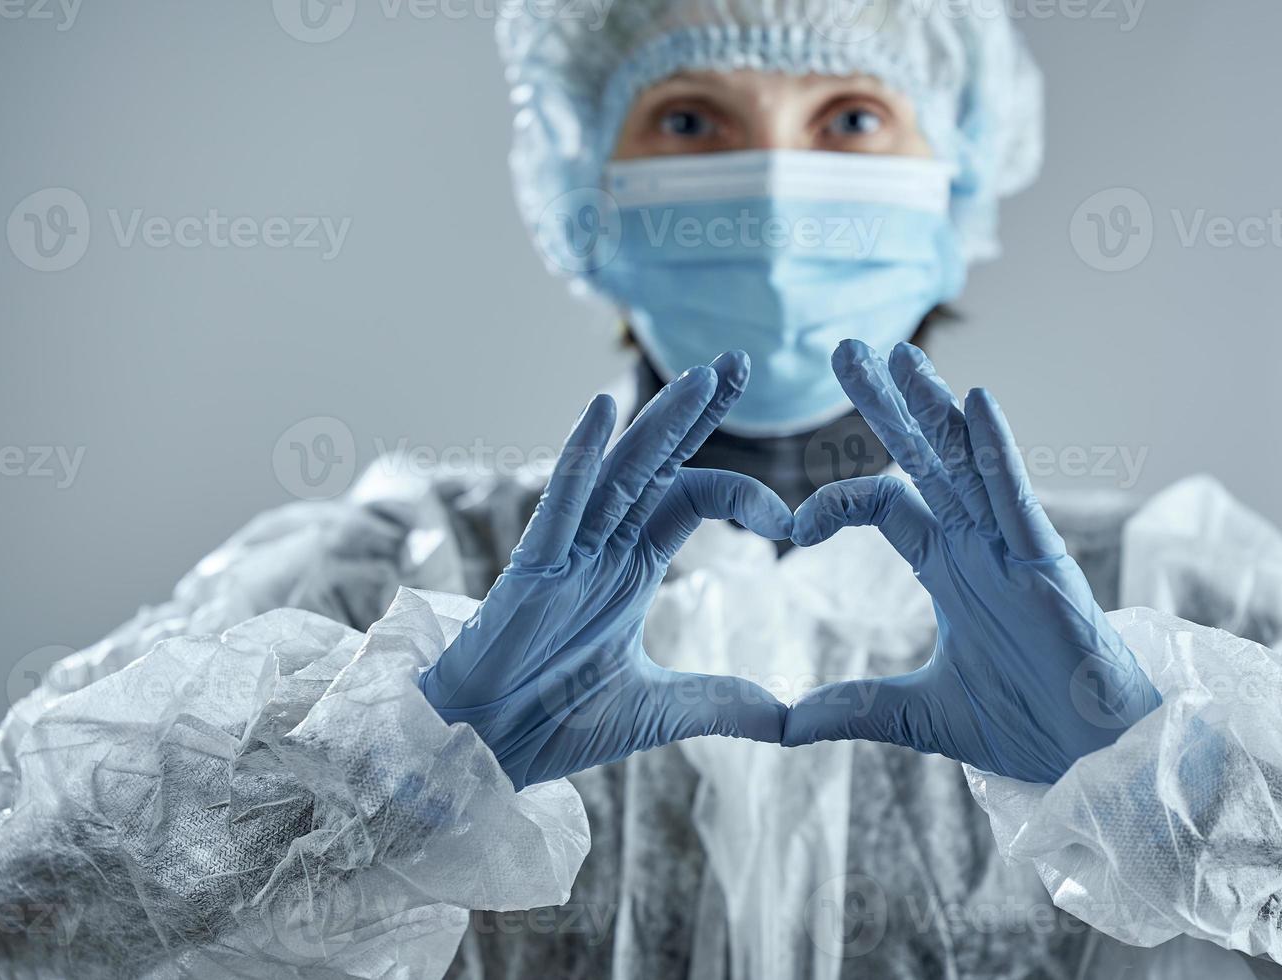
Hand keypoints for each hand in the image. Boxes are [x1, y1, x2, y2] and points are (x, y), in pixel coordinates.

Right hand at [420, 352, 792, 789]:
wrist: (486, 749)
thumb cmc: (555, 721)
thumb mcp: (663, 710)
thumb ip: (726, 702)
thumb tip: (796, 721)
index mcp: (631, 565)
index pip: (690, 496)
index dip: (743, 494)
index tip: (791, 525)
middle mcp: (602, 545)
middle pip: (657, 462)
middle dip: (698, 412)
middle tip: (740, 361)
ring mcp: (566, 552)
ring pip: (618, 470)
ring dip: (658, 423)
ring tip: (701, 379)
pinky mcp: (532, 569)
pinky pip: (559, 504)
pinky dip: (579, 458)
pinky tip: (600, 411)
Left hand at [781, 340, 1160, 782]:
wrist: (1092, 756)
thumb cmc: (1024, 722)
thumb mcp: (915, 714)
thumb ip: (850, 708)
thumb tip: (779, 725)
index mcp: (947, 564)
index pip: (884, 503)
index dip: (836, 503)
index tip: (792, 529)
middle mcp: (976, 541)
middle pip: (924, 457)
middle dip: (885, 404)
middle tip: (846, 349)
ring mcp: (1011, 546)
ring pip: (967, 461)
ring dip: (935, 406)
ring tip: (900, 355)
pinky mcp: (1046, 562)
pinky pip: (1017, 495)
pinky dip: (997, 450)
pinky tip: (977, 401)